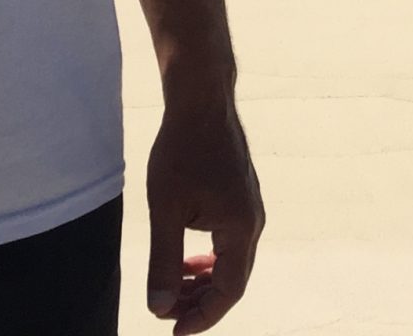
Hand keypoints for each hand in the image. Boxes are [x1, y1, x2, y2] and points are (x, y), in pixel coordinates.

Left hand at [143, 94, 263, 332]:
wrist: (201, 100)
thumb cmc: (181, 149)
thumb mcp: (165, 209)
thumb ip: (163, 260)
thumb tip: (159, 306)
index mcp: (241, 228)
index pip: (229, 291)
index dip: (202, 317)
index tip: (173, 331)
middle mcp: (253, 222)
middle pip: (233, 280)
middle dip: (200, 302)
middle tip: (167, 313)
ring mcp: (250, 209)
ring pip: (231, 262)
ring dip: (204, 281)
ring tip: (173, 289)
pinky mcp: (241, 197)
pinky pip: (230, 243)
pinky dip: (209, 259)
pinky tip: (185, 258)